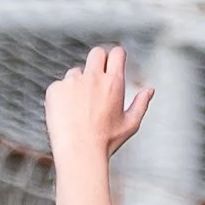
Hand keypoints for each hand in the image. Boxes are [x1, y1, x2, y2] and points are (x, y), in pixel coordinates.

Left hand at [45, 45, 152, 173]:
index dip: (116, 56)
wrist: (79, 152)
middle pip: (97, 53)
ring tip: (80, 106)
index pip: (117, 53)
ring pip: (77, 71)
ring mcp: (72, 82)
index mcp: (114, 83)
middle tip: (97, 77)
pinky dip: (63, 95)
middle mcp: (93, 78)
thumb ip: (141, 104)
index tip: (114, 61)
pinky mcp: (55, 89)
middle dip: (98, 60)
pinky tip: (67, 112)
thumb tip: (149, 90)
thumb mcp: (130, 124)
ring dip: (79, 82)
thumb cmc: (105, 141)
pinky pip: (60, 85)